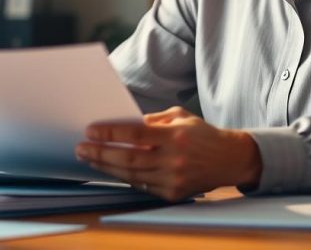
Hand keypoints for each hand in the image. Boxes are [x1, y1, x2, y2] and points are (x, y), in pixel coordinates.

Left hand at [75, 106, 261, 201]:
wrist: (229, 159)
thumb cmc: (202, 134)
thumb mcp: (180, 116)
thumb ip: (152, 120)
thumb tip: (124, 123)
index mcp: (175, 136)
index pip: (135, 135)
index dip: (110, 133)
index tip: (90, 131)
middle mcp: (174, 159)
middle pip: (129, 159)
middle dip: (100, 154)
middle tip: (82, 149)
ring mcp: (174, 179)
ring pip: (132, 176)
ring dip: (107, 168)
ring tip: (91, 159)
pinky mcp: (174, 194)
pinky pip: (143, 186)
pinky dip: (126, 178)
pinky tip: (112, 170)